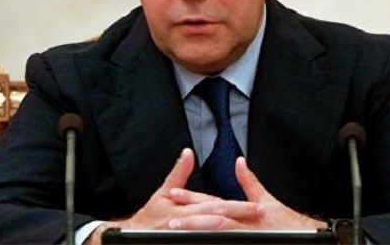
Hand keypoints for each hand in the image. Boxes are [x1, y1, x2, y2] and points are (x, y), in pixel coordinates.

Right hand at [86, 149, 262, 243]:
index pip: (216, 204)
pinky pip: (202, 242)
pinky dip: (215, 241)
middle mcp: (187, 222)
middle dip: (240, 216)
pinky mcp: (182, 241)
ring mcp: (186, 234)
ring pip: (211, 233)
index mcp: (186, 207)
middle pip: (218, 218)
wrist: (130, 237)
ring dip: (230, 232)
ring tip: (250, 233)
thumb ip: (179, 173)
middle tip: (259, 215)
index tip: (256, 205)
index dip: (238, 204)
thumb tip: (188, 153)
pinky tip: (229, 241)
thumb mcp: (162, 193)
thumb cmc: (149, 217)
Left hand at [166, 156, 327, 230]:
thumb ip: (249, 182)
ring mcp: (245, 234)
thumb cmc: (286, 223)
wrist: (305, 236)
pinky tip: (197, 242)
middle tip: (170, 218)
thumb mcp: (266, 201)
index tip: (175, 195)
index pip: (214, 202)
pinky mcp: (250, 240)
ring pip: (219, 232)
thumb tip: (239, 163)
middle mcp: (243, 221)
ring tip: (178, 233)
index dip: (193, 198)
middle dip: (191, 217)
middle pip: (214, 217)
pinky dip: (211, 241)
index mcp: (242, 209)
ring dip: (198, 232)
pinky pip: (226, 242)